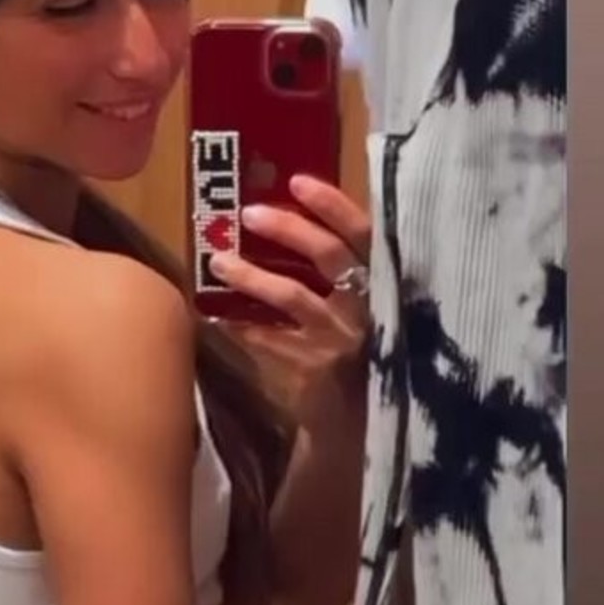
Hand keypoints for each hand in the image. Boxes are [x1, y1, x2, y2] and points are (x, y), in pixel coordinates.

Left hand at [206, 173, 371, 419]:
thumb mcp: (365, 307)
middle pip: (332, 258)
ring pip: (295, 297)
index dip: (335, 207)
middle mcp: (370, 308)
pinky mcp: (317, 369)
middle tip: (249, 213)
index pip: (366, 236)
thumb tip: (287, 220)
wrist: (363, 423)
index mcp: (385, 284)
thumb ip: (342, 271)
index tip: (298, 181)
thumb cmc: (362, 353)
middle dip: (290, 230)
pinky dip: (243, 326)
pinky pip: (271, 339)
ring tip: (219, 261)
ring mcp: (343, 340)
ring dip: (252, 276)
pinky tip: (218, 317)